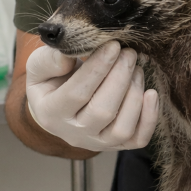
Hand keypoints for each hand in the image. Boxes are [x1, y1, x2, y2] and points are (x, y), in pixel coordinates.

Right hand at [25, 41, 158, 151]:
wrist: (57, 107)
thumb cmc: (51, 82)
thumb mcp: (39, 67)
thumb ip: (48, 61)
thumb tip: (67, 56)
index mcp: (51, 113)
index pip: (76, 94)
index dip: (97, 69)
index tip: (113, 45)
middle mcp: (74, 133)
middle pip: (102, 112)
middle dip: (120, 78)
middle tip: (129, 53)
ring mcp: (97, 142)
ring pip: (122, 128)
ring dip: (134, 95)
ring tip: (136, 68)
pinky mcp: (117, 145)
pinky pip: (138, 139)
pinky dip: (149, 119)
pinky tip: (151, 94)